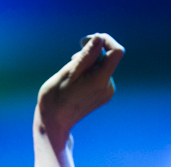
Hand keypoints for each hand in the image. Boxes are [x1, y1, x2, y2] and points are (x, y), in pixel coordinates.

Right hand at [35, 33, 124, 152]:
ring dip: (88, 63)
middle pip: (108, 58)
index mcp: (100, 81)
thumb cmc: (56, 98)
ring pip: (102, 66)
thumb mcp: (68, 72)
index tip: (86, 41)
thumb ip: (86, 56)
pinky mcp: (102, 95)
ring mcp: (106, 92)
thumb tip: (99, 38)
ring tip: (71, 74)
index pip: (116, 52)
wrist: (54, 123)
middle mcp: (108, 87)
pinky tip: (76, 81)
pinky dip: (88, 72)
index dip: (105, 40)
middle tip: (72, 59)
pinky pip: (99, 75)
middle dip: (91, 53)